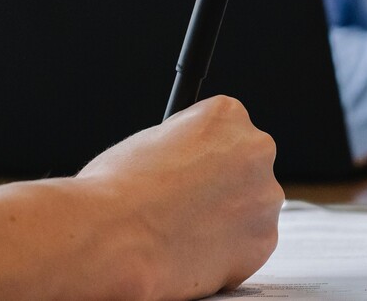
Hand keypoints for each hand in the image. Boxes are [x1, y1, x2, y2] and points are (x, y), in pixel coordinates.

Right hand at [0, 95, 282, 300]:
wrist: (105, 242)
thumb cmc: (102, 194)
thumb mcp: (136, 147)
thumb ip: (169, 149)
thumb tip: (165, 154)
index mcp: (225, 113)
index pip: (224, 132)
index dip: (195, 161)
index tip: (177, 179)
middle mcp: (257, 147)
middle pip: (244, 167)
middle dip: (216, 187)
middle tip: (173, 209)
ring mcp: (264, 195)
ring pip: (249, 206)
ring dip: (222, 220)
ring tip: (173, 234)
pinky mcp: (261, 239)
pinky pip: (248, 243)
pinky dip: (223, 252)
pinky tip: (187, 253)